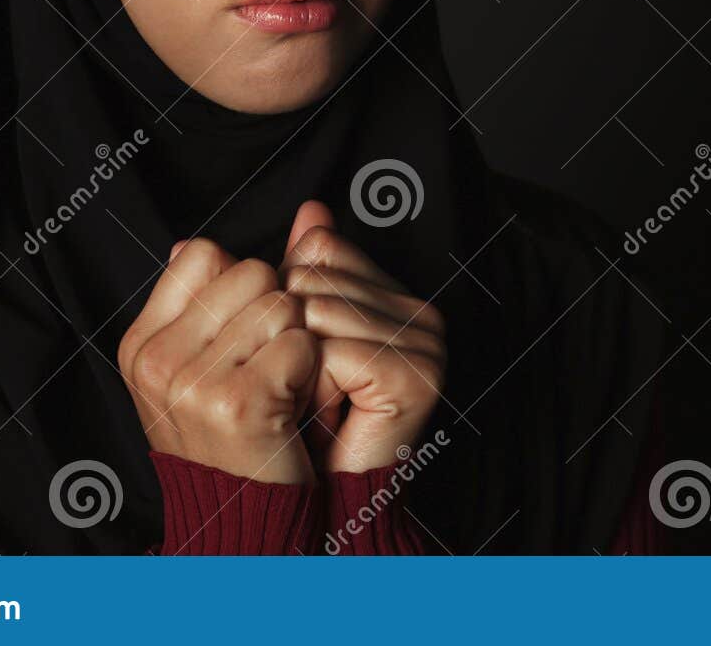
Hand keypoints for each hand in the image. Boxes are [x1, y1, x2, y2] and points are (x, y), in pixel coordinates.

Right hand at [118, 237, 318, 483]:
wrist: (246, 521)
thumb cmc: (238, 434)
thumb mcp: (211, 358)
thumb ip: (225, 289)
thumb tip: (266, 220)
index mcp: (142, 342)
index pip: (205, 252)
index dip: (242, 285)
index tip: (244, 337)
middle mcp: (156, 359)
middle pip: (251, 272)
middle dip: (276, 313)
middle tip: (268, 369)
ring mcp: (190, 383)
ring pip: (281, 305)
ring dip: (297, 344)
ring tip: (278, 391)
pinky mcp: (236, 404)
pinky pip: (301, 344)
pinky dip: (310, 372)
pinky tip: (291, 407)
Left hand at [281, 201, 446, 472]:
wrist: (325, 501)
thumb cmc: (302, 424)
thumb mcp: (292, 335)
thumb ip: (298, 271)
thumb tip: (307, 208)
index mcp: (392, 292)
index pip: (316, 248)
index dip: (286, 302)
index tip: (299, 354)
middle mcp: (418, 309)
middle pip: (309, 280)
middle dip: (286, 338)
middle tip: (304, 388)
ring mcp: (424, 340)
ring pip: (313, 313)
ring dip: (294, 368)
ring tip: (314, 404)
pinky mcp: (417, 373)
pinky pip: (330, 352)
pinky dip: (312, 388)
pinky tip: (329, 415)